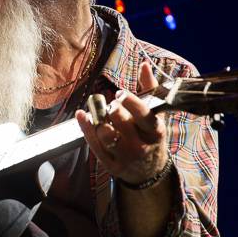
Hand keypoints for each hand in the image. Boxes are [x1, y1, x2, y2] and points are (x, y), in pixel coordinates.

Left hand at [75, 62, 168, 184]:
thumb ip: (149, 90)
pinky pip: (94, 144)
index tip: (120, 93)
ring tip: (99, 112)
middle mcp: (141, 145)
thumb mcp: (156, 115)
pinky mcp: (111, 165)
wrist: (149, 171)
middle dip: (112, 108)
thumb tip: (143, 65)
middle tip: (111, 104)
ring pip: (105, 134)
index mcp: (155, 131)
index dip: (130, 102)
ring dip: (98, 119)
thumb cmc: (149, 135)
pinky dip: (85, 127)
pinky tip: (81, 115)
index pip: (143, 115)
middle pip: (120, 121)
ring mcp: (125, 157)